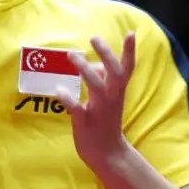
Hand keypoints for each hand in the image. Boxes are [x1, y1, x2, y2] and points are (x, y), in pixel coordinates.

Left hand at [54, 33, 136, 171]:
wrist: (108, 155)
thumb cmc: (106, 124)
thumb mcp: (110, 100)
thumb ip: (105, 82)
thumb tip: (99, 65)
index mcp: (118, 93)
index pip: (127, 69)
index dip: (130, 51)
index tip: (130, 33)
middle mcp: (111, 98)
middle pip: (114, 72)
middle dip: (107, 53)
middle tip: (94, 38)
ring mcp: (99, 110)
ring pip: (96, 86)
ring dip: (85, 69)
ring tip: (71, 55)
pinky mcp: (85, 122)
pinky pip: (77, 108)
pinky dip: (68, 98)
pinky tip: (58, 89)